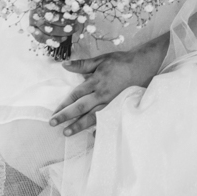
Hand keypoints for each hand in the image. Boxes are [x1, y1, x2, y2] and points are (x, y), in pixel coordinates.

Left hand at [49, 33, 170, 135]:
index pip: (75, 95)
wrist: (143, 65)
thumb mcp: (101, 60)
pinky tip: (92, 136)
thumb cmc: (121, 62)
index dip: (63, 104)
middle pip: (80, 107)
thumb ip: (82, 65)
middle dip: (66, 116)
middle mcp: (101, 94)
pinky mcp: (119, 107)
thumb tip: (64, 65)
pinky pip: (108, 120)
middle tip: (53, 124)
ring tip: (67, 132)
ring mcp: (111, 102)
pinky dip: (100, 128)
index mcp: (95, 81)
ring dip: (79, 125)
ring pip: (92, 116)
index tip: (53, 112)